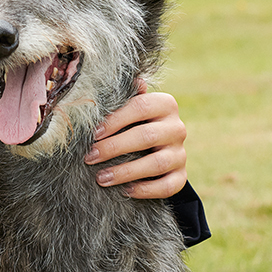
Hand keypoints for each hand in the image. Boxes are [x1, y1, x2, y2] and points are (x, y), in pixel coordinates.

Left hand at [83, 79, 187, 198]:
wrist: (157, 147)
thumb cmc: (134, 122)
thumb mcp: (130, 108)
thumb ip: (123, 97)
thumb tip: (120, 81)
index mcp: (165, 104)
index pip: (140, 106)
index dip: (115, 120)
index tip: (93, 134)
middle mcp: (177, 128)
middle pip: (146, 136)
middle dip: (114, 148)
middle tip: (89, 157)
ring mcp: (181, 153)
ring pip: (157, 163)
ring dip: (126, 172)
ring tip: (101, 178)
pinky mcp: (182, 176)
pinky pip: (168, 186)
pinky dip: (146, 190)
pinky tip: (125, 191)